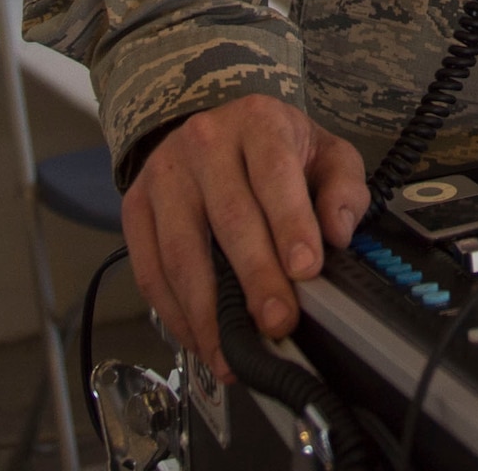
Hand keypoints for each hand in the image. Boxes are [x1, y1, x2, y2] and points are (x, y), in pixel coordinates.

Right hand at [120, 96, 367, 380]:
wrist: (213, 133)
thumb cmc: (278, 151)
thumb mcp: (324, 153)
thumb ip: (342, 188)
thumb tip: (337, 233)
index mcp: (257, 121)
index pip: (274, 173)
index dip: (290, 224)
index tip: (306, 271)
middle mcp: (204, 142)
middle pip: (229, 217)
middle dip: (255, 277)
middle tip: (278, 323)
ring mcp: (163, 176)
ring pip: (182, 251)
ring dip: (209, 311)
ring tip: (234, 354)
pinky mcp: (134, 209)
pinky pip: (150, 271)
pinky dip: (175, 315)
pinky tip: (202, 341)